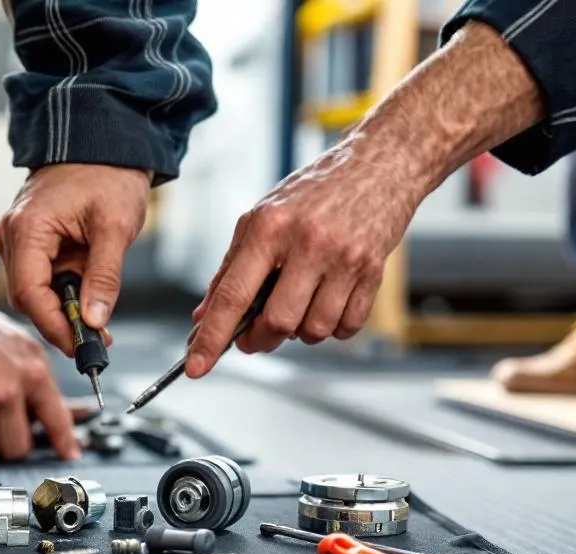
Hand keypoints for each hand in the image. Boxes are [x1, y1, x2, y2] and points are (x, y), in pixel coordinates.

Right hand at [0, 164, 151, 355]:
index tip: (81, 346)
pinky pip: (39, 276)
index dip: (54, 326)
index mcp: (27, 228)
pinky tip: (87, 296)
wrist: (104, 142)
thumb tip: (94, 321)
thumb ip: (104, 278)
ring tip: (98, 318)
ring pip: (33, 290)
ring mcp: (16, 236)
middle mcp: (12, 234)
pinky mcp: (27, 239)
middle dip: (61, 321)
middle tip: (97, 339)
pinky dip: (62, 291)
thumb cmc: (108, 173)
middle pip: (28, 297)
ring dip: (63, 308)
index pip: (30, 294)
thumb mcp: (115, 228)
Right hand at [0, 277, 80, 461]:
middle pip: (20, 446)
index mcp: (32, 370)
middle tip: (4, 423)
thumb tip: (70, 412)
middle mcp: (9, 387)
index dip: (65, 442)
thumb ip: (42, 383)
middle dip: (12, 440)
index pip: (57, 419)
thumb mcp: (21, 347)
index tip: (69, 454)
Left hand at [185, 143, 419, 377]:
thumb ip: (230, 270)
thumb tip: (203, 317)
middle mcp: (307, 243)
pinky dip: (332, 328)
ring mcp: (344, 258)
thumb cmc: (314, 193)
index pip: (234, 295)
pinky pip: (346, 327)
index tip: (197, 366)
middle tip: (255, 336)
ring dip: (299, 332)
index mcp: (269, 227)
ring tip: (298, 306)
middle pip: (276, 321)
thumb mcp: (262, 219)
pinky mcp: (373, 271)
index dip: (212, 336)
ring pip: (313, 330)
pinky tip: (327, 303)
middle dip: (261, 339)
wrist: (379, 165)